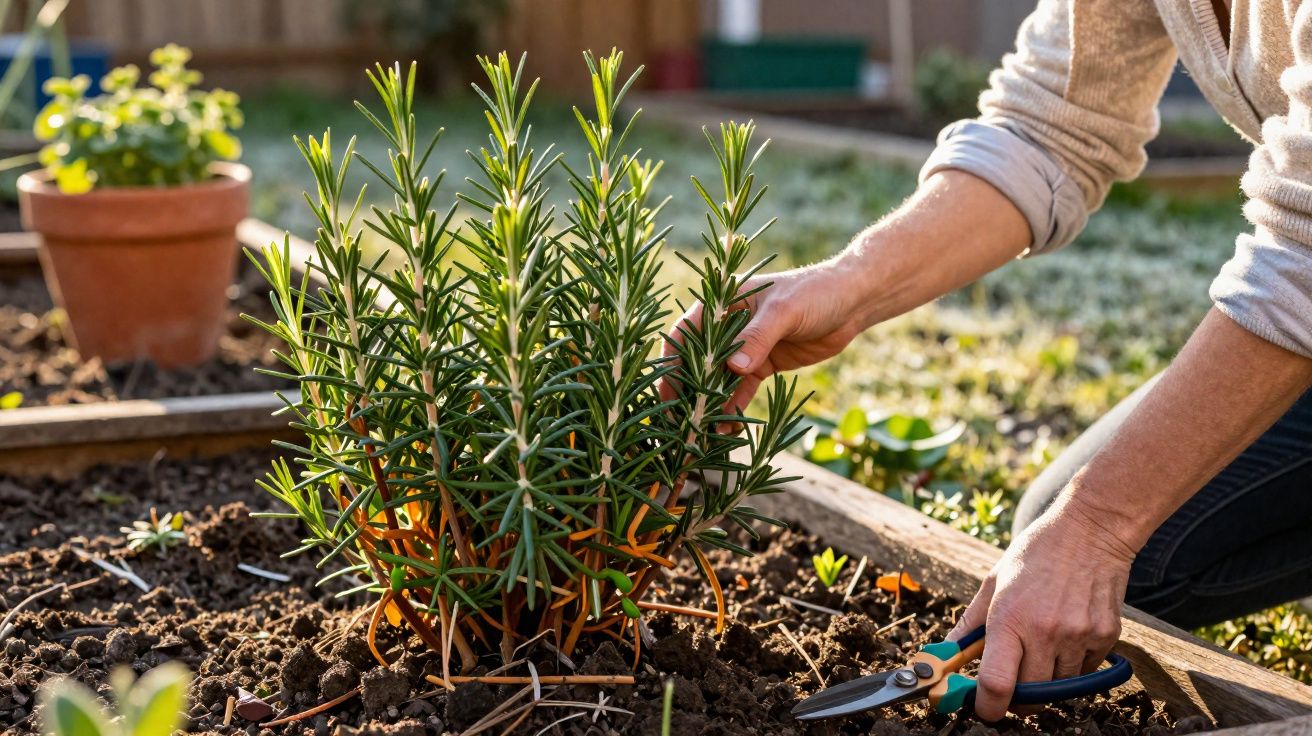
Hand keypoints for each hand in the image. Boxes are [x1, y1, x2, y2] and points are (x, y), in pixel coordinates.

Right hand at [660, 260, 866, 410]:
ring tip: (703, 433)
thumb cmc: (814, 293)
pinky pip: (740, 391)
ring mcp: (744, 348)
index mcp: (722, 304)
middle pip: (697, 363)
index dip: (672, 362)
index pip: (686, 334)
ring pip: (717, 381)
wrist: (850, 302)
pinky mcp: (760, 366)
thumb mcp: (785, 312)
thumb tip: (733, 369)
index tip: (666, 389)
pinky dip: (733, 409)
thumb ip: (758, 338)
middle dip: (688, 392)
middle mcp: (727, 327)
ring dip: (710, 405)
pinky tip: (728, 430)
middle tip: (680, 421)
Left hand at [948, 494, 1137, 720]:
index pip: (997, 684)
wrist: (1090, 530)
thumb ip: (970, 624)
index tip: (984, 710)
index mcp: (1009, 618)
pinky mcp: (1105, 636)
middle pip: (1030, 695)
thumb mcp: (993, 582)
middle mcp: (1045, 632)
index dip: (988, 707)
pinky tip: (1066, 637)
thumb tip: (948, 653)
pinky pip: (1085, 672)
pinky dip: (1072, 666)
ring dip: (1046, 681)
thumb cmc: (1035, 554)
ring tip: (1040, 649)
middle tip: (1011, 686)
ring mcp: (1078, 636)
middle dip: (1017, 699)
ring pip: (1060, 687)